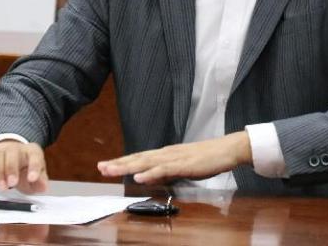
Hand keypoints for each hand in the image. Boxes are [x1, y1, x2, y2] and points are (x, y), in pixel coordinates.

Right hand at [0, 140, 48, 193]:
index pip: (35, 155)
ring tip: (3, 187)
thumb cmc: (26, 169)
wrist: (13, 160)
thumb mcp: (38, 176)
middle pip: (13, 153)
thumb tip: (44, 187)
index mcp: (32, 151)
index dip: (34, 167)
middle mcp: (16, 149)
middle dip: (12, 168)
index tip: (32, 178)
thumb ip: (41, 182)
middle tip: (12, 183)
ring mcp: (1, 152)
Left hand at [96, 131, 251, 184]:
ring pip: (146, 162)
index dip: (121, 161)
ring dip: (128, 167)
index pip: (139, 157)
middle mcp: (166, 153)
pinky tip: (139, 177)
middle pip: (138, 158)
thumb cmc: (206, 158)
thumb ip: (166, 172)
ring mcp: (174, 157)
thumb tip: (150, 178)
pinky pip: (164, 169)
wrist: (226, 150)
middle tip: (101, 167)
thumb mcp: (182, 167)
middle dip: (118, 163)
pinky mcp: (184, 164)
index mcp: (165, 154)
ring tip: (112, 171)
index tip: (105, 165)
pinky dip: (150, 173)